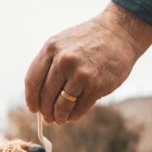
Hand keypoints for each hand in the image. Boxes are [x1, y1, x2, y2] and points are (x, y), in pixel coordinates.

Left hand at [24, 1, 151, 123]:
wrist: (120, 32)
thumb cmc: (89, 40)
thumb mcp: (63, 43)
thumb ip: (49, 65)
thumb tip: (39, 98)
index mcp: (51, 49)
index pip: (32, 81)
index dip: (31, 99)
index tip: (33, 109)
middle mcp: (63, 61)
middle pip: (46, 96)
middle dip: (46, 112)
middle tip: (48, 118)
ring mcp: (80, 74)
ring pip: (62, 106)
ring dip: (59, 117)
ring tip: (60, 119)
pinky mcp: (96, 86)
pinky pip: (79, 108)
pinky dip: (74, 115)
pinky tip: (73, 114)